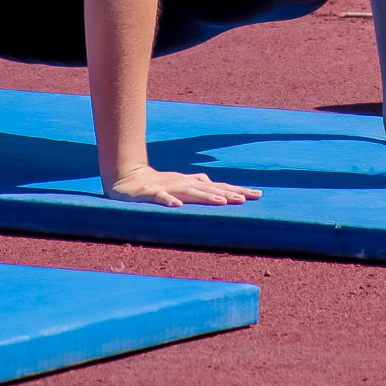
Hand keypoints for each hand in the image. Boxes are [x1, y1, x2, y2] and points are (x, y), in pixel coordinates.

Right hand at [106, 165, 260, 207]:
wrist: (128, 179)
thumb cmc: (158, 183)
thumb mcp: (180, 184)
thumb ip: (197, 184)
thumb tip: (214, 183)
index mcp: (192, 184)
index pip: (219, 187)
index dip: (238, 190)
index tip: (258, 194)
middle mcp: (184, 184)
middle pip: (210, 189)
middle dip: (228, 193)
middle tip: (246, 199)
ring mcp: (168, 187)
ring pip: (189, 192)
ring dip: (205, 197)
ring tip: (222, 202)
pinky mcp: (151, 193)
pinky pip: (160, 197)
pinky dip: (168, 200)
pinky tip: (177, 206)